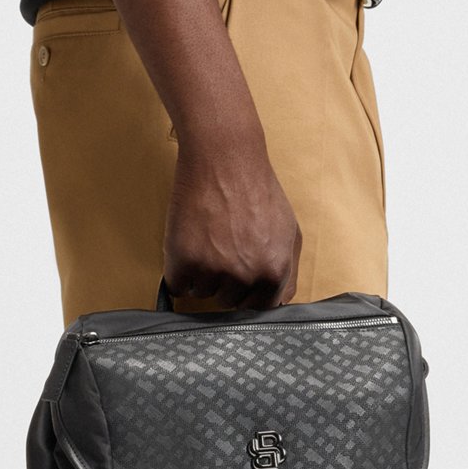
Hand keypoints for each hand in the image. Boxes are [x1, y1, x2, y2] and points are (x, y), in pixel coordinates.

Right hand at [163, 135, 301, 308]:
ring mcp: (213, 271)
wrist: (224, 159)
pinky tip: (188, 246)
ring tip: (206, 241)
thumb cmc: (258, 191)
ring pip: (202, 294)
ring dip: (201, 275)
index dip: (249, 293)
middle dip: (225, 282)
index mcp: (274, 273)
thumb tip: (279, 305)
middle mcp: (245, 277)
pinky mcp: (184, 261)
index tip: (241, 279)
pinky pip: (177, 286)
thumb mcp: (290, 233)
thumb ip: (288, 273)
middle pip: (229, 302)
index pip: (260, 308)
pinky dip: (179, 272)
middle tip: (222, 248)